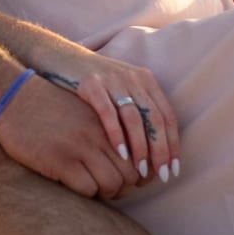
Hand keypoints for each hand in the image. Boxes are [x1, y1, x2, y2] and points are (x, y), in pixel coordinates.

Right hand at [0, 73, 140, 199]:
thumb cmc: (48, 106)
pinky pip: (88, 189)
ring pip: (112, 184)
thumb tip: (130, 157)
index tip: (134, 180)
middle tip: (115, 189)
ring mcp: (79, 147)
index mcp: (106, 118)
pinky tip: (78, 185)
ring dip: (107, 193)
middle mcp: (97, 133)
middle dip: (126, 187)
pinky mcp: (60, 161)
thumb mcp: (83, 110)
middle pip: (130, 173)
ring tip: (98, 189)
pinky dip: (87, 193)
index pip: (139, 153)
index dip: (140, 172)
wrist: (13, 97)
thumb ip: (106, 127)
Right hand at [37, 51, 179, 186]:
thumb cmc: (92, 83)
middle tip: (162, 176)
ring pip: (134, 117)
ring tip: (141, 171)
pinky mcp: (91, 82)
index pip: (167, 115)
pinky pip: (108, 112)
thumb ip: (138, 111)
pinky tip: (119, 154)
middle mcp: (132, 77)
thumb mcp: (121, 89)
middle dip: (161, 150)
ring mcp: (111, 78)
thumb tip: (155, 150)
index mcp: (144, 79)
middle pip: (154, 118)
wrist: (60, 57)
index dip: (172, 145)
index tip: (173, 170)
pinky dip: (116, 134)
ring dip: (140, 147)